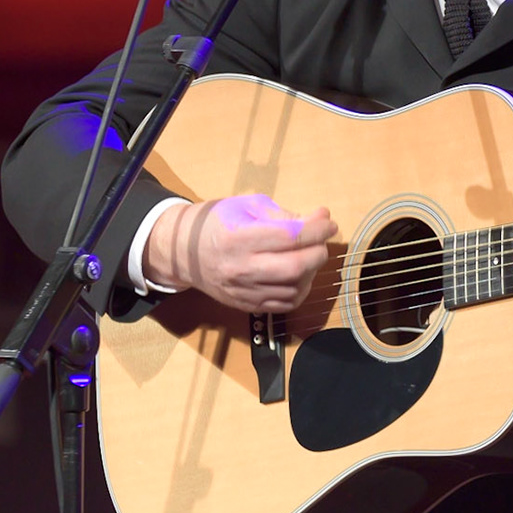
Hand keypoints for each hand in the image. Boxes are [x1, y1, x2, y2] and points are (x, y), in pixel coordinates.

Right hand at [144, 194, 336, 312]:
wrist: (183, 253)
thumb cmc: (215, 222)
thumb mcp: (244, 206)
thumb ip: (281, 214)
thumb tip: (317, 219)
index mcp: (238, 238)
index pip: (289, 236)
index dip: (316, 229)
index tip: (329, 222)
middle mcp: (241, 268)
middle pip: (295, 267)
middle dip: (318, 252)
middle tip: (322, 241)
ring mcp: (243, 291)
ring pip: (293, 288)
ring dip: (311, 272)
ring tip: (309, 255)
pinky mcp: (246, 306)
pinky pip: (284, 305)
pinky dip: (300, 290)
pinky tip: (300, 276)